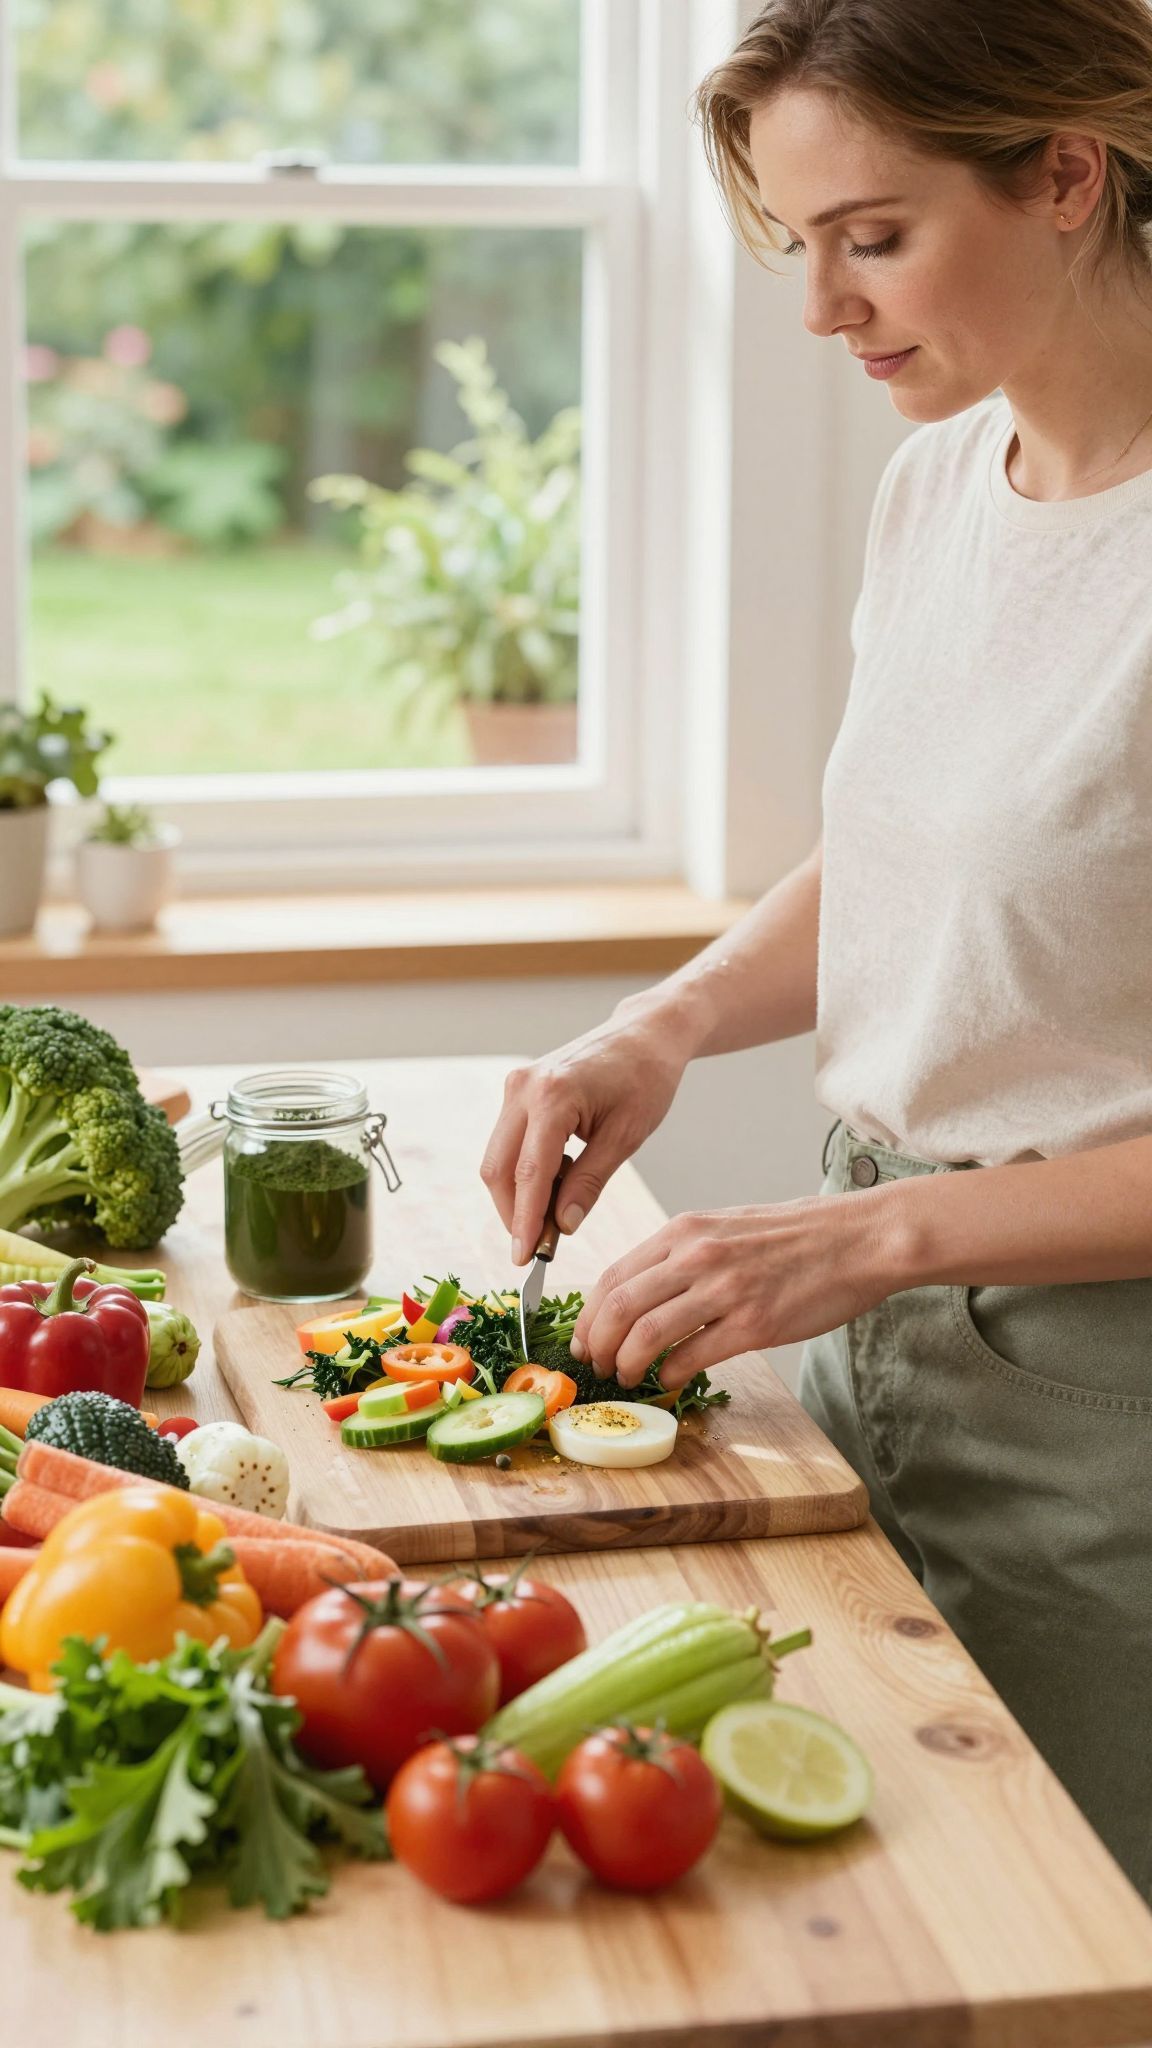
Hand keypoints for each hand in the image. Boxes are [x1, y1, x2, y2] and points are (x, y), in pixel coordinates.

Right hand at [480, 1007, 693, 1264]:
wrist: (645, 1034)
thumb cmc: (646, 1079)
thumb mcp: (626, 1136)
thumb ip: (590, 1182)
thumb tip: (563, 1227)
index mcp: (553, 1096)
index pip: (529, 1174)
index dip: (524, 1222)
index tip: (526, 1259)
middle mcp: (523, 1088)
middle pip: (498, 1169)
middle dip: (514, 1214)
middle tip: (540, 1248)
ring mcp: (515, 1086)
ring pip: (498, 1158)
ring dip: (518, 1195)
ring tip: (556, 1215)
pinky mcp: (517, 1090)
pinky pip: (509, 1142)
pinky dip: (525, 1172)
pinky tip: (558, 1183)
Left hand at [570, 1192, 901, 1388]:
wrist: (859, 1238)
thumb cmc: (797, 1236)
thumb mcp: (726, 1227)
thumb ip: (683, 1255)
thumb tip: (644, 1294)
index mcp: (685, 1231)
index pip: (614, 1276)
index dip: (588, 1316)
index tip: (583, 1339)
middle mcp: (698, 1256)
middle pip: (619, 1306)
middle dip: (597, 1344)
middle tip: (596, 1366)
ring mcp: (726, 1289)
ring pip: (647, 1333)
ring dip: (627, 1364)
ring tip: (626, 1377)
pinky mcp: (755, 1323)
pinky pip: (693, 1356)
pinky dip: (671, 1374)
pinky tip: (670, 1379)